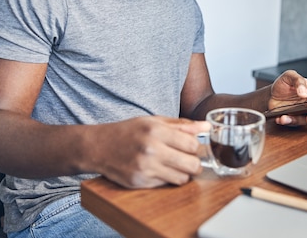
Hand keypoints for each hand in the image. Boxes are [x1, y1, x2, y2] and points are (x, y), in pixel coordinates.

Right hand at [94, 116, 209, 188]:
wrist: (99, 147)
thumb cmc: (129, 132)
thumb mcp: (154, 121)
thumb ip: (182, 125)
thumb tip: (207, 127)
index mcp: (156, 130)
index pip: (192, 144)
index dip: (195, 146)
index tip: (190, 146)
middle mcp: (151, 150)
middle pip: (192, 164)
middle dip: (194, 163)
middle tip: (188, 159)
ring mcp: (145, 168)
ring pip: (182, 178)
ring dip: (182, 173)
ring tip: (174, 164)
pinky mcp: (140, 182)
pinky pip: (166, 184)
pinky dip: (167, 178)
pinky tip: (158, 169)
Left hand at [268, 70, 306, 125]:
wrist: (270, 93)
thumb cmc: (284, 83)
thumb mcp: (290, 76)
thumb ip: (299, 81)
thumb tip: (305, 93)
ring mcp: (304, 112)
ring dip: (299, 120)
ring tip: (287, 117)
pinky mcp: (294, 118)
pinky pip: (294, 122)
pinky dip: (287, 121)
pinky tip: (281, 118)